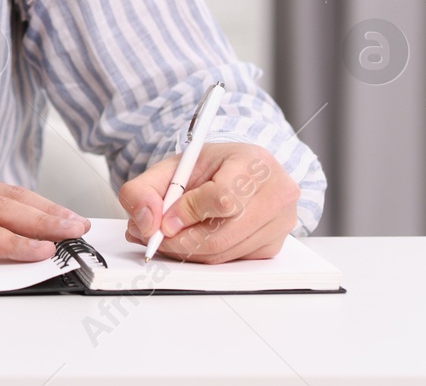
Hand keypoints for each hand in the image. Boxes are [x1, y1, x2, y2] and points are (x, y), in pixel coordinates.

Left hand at [118, 142, 298, 263]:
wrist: (237, 172)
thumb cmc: (210, 168)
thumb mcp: (172, 167)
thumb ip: (145, 189)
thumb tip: (145, 223)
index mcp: (254, 163)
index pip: (223, 198)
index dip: (187, 213)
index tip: (165, 219)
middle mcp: (276, 194)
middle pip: (222, 235)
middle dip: (179, 240)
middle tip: (153, 236)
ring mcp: (280, 223)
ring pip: (223, 253)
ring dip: (188, 250)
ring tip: (167, 235)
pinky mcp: (274, 247)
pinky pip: (231, 262)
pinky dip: (205, 255)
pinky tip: (194, 238)